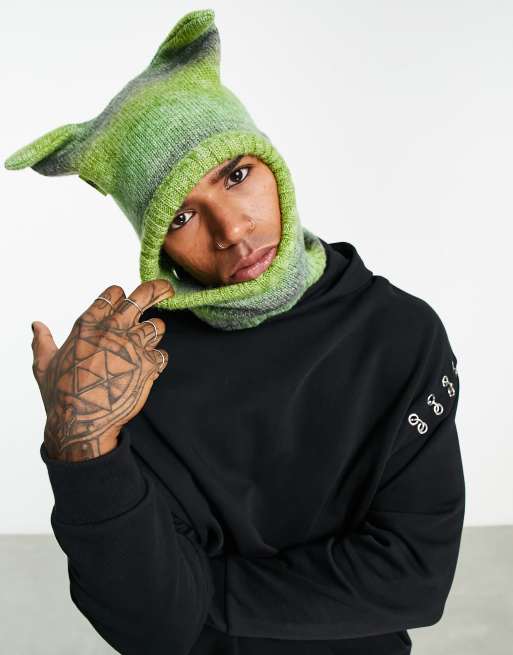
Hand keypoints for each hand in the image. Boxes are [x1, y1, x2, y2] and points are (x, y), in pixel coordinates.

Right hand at [31, 280, 173, 460]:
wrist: (80, 422)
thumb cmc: (61, 395)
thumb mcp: (44, 365)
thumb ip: (43, 342)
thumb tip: (37, 326)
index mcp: (89, 325)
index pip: (113, 294)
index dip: (120, 296)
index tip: (124, 300)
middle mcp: (113, 329)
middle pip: (142, 296)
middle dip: (157, 290)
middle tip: (166, 289)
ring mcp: (133, 346)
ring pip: (157, 325)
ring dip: (154, 333)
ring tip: (147, 343)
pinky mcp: (148, 365)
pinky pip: (162, 355)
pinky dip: (157, 362)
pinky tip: (147, 370)